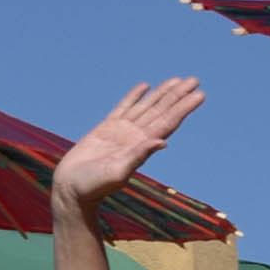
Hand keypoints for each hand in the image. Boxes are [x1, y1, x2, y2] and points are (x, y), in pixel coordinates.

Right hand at [56, 74, 205, 207]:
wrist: (71, 189)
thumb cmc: (93, 186)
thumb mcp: (118, 172)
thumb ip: (138, 156)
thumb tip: (163, 141)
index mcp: (142, 146)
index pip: (168, 122)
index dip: (183, 108)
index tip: (198, 94)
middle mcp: (135, 137)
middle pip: (161, 111)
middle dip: (178, 96)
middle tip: (195, 80)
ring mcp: (121, 131)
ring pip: (146, 106)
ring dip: (161, 93)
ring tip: (177, 80)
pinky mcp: (105, 129)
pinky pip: (123, 107)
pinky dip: (134, 96)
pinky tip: (145, 87)